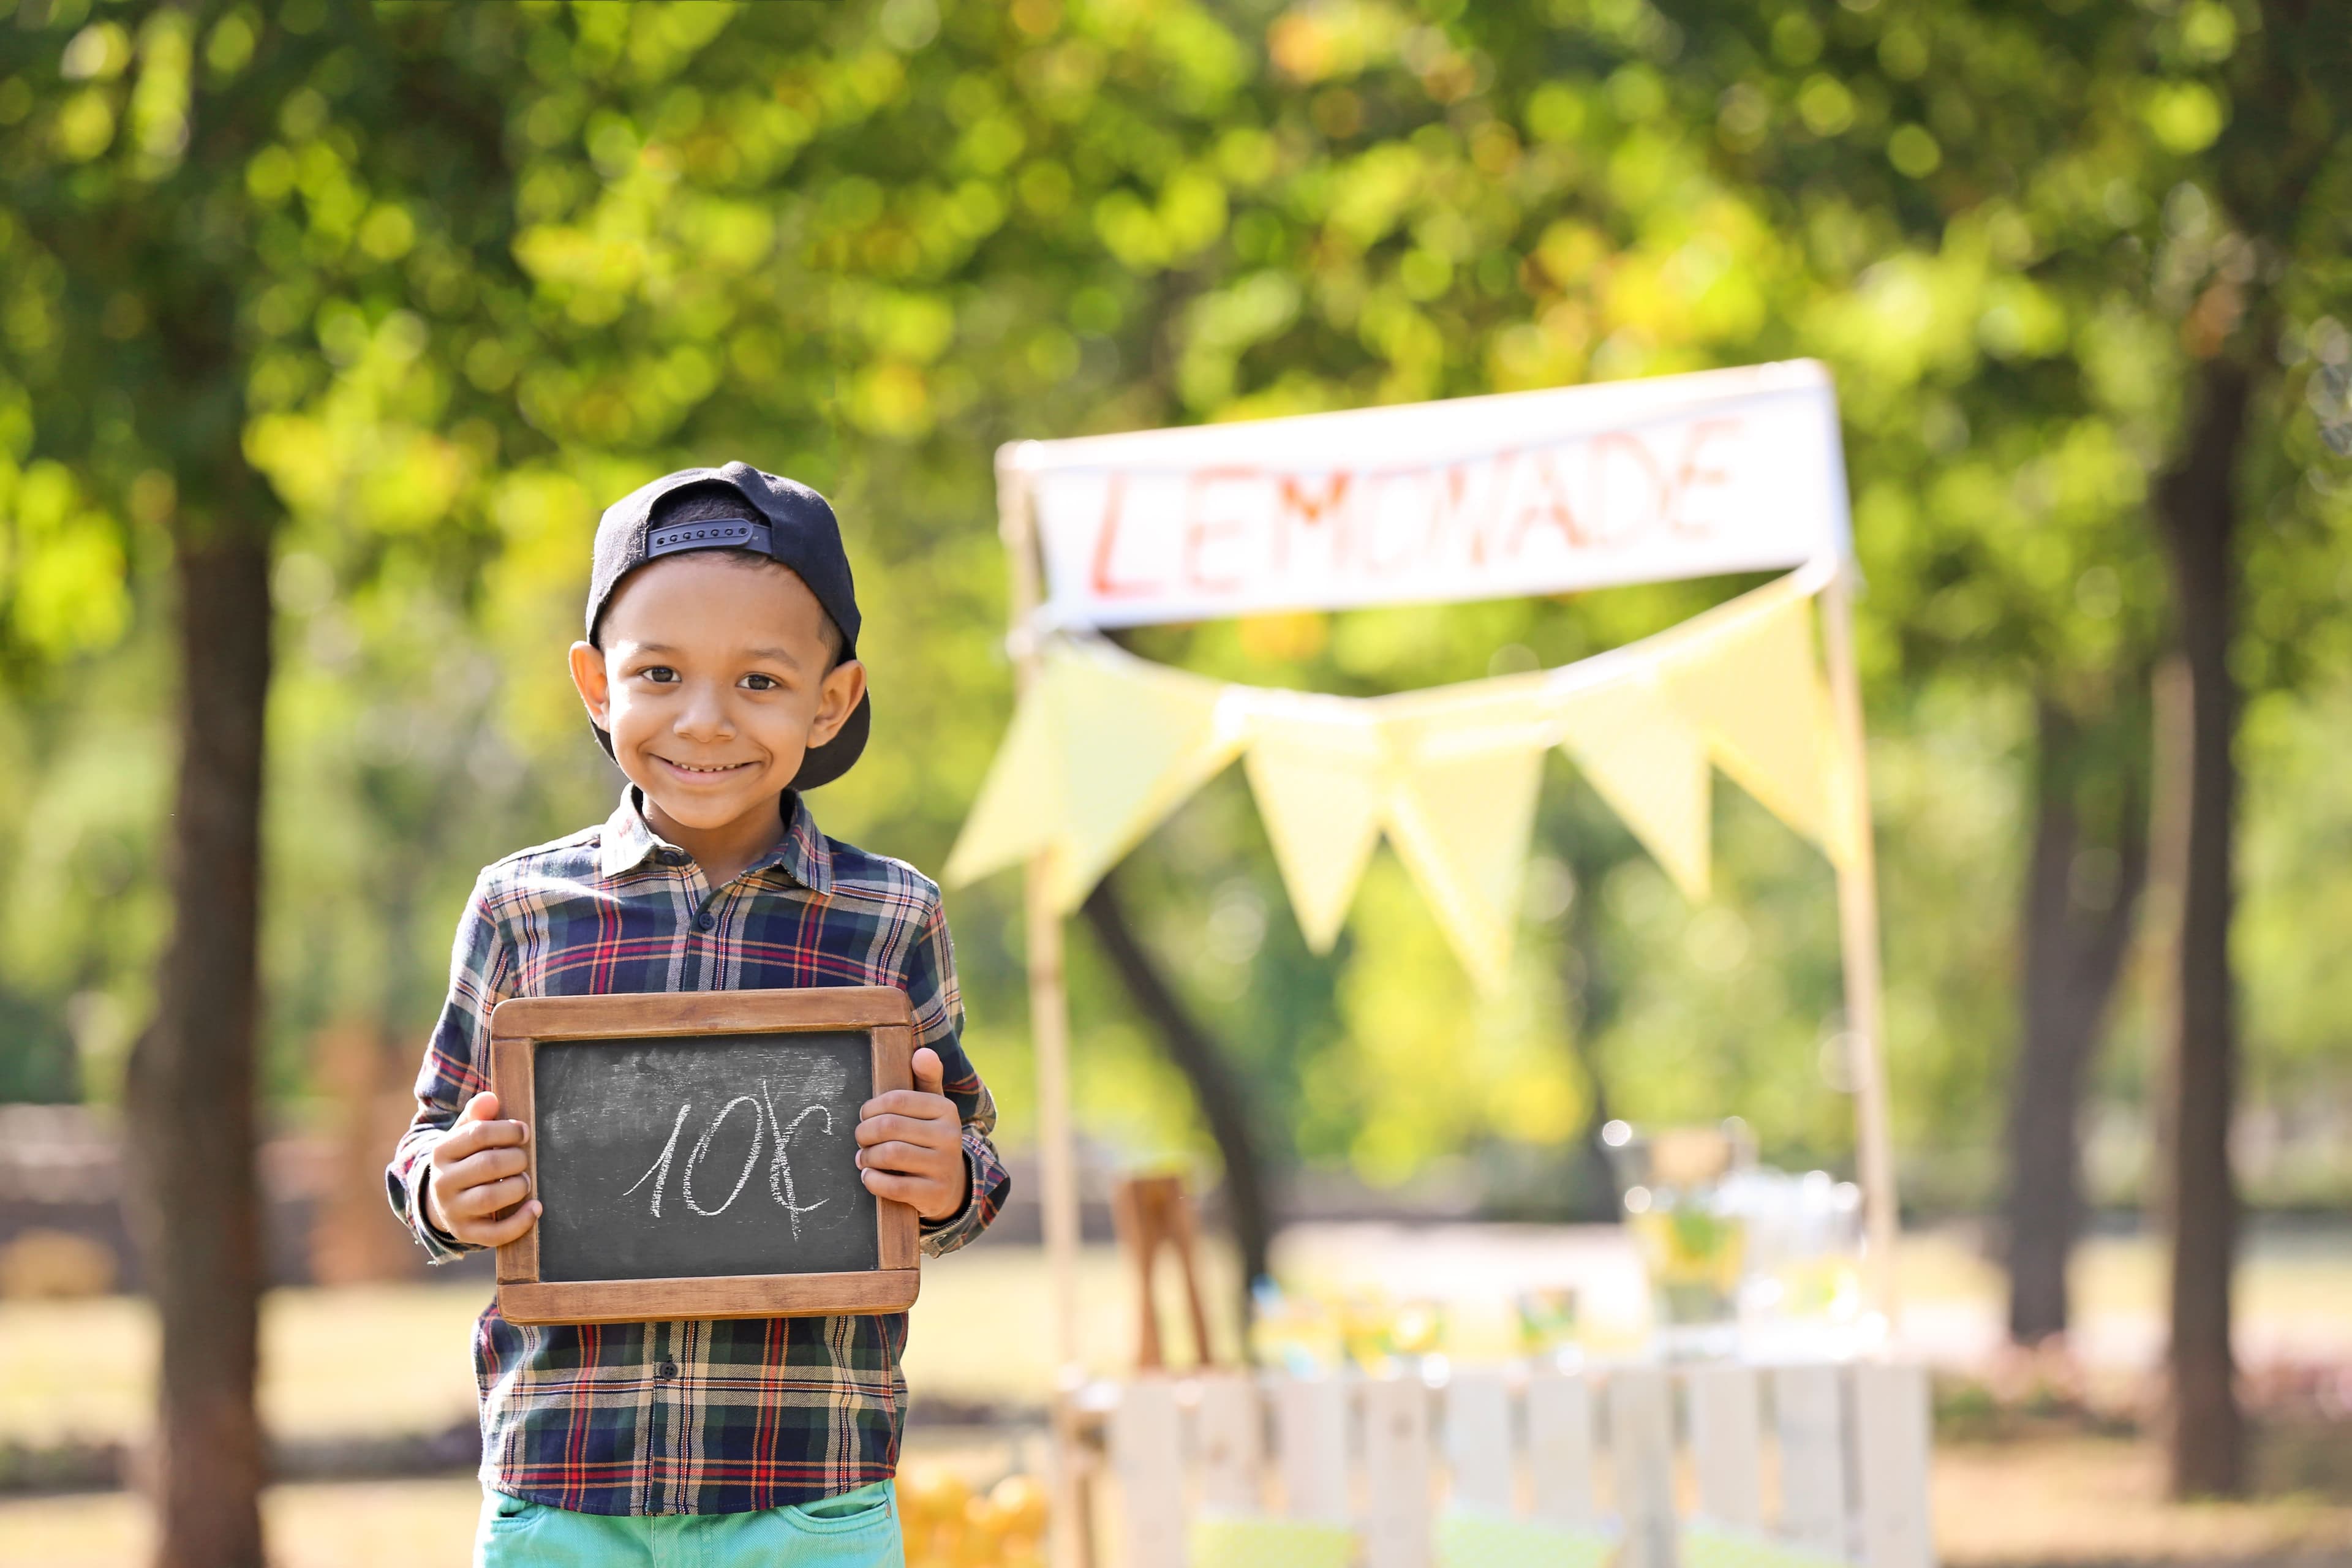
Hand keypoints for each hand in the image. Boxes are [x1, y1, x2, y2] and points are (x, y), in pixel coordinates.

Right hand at [425, 1091, 540, 1246]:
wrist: (444, 1199)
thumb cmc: (465, 1160)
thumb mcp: (464, 1135)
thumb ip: (478, 1116)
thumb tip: (490, 1098)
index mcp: (441, 1151)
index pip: (478, 1134)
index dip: (508, 1130)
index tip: (524, 1132)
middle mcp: (443, 1182)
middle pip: (488, 1165)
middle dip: (516, 1159)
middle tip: (524, 1158)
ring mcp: (453, 1210)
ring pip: (490, 1198)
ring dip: (518, 1186)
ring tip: (526, 1181)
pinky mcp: (466, 1233)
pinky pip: (495, 1234)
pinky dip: (521, 1222)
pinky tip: (535, 1207)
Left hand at [855, 1047, 968, 1222]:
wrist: (952, 1186)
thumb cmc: (930, 1139)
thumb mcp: (932, 1108)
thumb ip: (926, 1079)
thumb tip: (923, 1052)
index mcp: (945, 1109)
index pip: (896, 1100)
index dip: (871, 1108)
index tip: (864, 1116)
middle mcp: (950, 1136)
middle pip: (889, 1127)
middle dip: (864, 1133)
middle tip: (860, 1139)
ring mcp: (943, 1166)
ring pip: (890, 1155)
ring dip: (867, 1157)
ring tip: (863, 1158)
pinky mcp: (934, 1193)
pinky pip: (894, 1185)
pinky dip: (873, 1180)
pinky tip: (869, 1176)